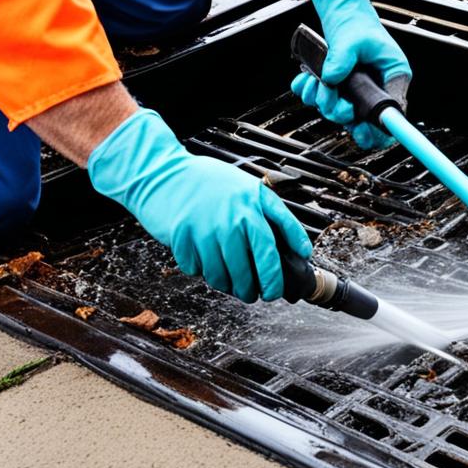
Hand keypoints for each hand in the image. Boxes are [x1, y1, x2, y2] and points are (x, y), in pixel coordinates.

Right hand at [87, 110, 313, 302]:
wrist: (164, 174)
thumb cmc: (212, 182)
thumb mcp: (252, 190)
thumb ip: (278, 217)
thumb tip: (303, 250)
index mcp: (251, 207)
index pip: (270, 253)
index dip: (275, 278)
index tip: (278, 289)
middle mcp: (230, 219)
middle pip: (247, 272)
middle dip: (255, 290)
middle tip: (256, 294)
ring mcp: (204, 230)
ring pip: (221, 277)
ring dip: (228, 286)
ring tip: (232, 283)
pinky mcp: (182, 239)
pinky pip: (196, 270)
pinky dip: (201, 271)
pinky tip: (204, 259)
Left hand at [292, 0, 409, 148]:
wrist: (342, 12)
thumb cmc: (356, 22)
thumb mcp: (352, 38)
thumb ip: (342, 59)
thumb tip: (331, 78)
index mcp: (392, 77)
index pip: (393, 113)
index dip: (379, 131)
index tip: (363, 134)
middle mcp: (377, 87)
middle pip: (363, 120)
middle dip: (340, 112)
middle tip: (331, 98)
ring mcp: (357, 91)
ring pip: (340, 113)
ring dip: (322, 101)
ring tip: (315, 81)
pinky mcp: (340, 89)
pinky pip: (323, 102)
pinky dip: (311, 93)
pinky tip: (308, 80)